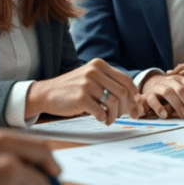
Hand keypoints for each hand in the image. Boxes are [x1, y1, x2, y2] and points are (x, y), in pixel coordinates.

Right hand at [26, 58, 141, 124]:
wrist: (47, 93)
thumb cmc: (73, 89)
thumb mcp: (91, 78)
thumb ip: (109, 84)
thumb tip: (133, 101)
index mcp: (99, 65)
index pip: (126, 80)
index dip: (134, 96)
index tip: (136, 108)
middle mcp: (94, 71)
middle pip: (122, 92)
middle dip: (127, 108)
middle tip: (127, 117)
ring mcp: (87, 84)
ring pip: (113, 103)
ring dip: (115, 115)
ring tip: (109, 119)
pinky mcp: (81, 97)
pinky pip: (101, 112)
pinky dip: (104, 118)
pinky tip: (100, 119)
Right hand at [140, 73, 183, 118]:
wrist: (150, 91)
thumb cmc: (170, 97)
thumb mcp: (181, 96)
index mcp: (181, 79)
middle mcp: (170, 80)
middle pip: (182, 90)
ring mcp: (158, 86)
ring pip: (168, 92)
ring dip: (178, 105)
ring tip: (183, 116)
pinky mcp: (148, 94)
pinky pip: (153, 100)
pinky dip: (159, 108)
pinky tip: (165, 115)